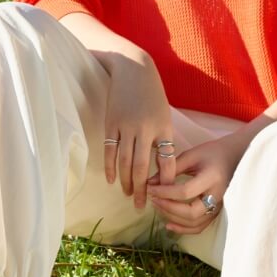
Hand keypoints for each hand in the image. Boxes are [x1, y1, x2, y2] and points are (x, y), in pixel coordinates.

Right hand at [104, 54, 175, 207]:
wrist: (133, 69)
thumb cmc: (152, 95)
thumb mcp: (164, 116)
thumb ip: (163, 140)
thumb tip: (161, 169)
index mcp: (164, 128)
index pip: (166, 162)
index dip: (165, 182)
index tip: (164, 196)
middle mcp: (146, 129)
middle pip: (142, 168)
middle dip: (142, 190)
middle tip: (141, 207)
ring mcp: (127, 127)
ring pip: (124, 162)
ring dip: (126, 182)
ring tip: (128, 195)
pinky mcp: (112, 124)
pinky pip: (110, 151)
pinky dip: (110, 168)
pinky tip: (112, 180)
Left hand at [147, 133, 245, 234]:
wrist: (235, 158)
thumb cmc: (212, 153)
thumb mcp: (192, 155)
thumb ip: (171, 169)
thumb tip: (150, 183)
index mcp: (212, 178)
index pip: (185, 191)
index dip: (165, 192)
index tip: (150, 188)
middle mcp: (217, 196)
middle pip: (191, 212)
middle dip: (168, 208)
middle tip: (153, 199)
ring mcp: (218, 207)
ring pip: (194, 222)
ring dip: (172, 218)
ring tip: (158, 206)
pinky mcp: (216, 213)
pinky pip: (199, 227)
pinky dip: (183, 229)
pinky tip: (168, 224)